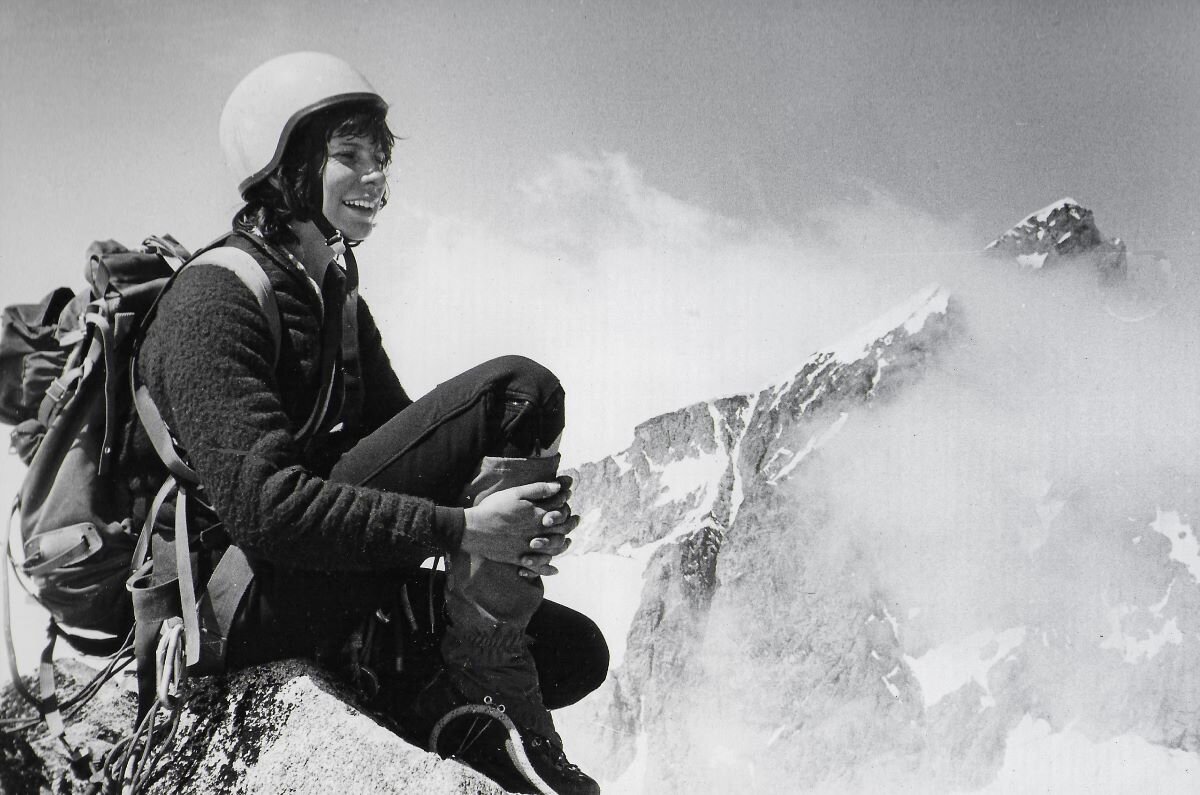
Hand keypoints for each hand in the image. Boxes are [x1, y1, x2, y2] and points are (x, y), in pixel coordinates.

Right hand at [461, 478, 579, 575]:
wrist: (473, 529)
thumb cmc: (493, 508)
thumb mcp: (515, 493)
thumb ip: (538, 489)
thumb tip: (559, 486)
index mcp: (537, 515)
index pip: (560, 509)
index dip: (566, 501)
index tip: (568, 496)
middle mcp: (537, 533)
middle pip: (562, 530)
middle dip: (571, 523)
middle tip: (577, 519)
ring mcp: (529, 547)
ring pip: (554, 549)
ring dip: (564, 545)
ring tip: (568, 541)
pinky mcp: (519, 558)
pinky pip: (538, 567)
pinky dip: (548, 569)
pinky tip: (554, 569)